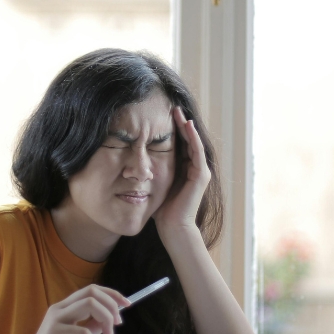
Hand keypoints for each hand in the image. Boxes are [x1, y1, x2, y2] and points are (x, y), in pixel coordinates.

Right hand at [14, 285, 130, 333]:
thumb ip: (91, 328)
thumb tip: (109, 320)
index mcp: (66, 308)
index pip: (92, 290)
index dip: (112, 294)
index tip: (127, 305)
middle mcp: (60, 309)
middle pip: (92, 292)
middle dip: (112, 305)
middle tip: (118, 324)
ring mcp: (56, 319)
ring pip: (89, 304)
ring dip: (106, 319)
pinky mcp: (54, 333)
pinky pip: (82, 332)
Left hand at [153, 107, 210, 232]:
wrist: (173, 227)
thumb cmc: (162, 210)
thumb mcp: (154, 184)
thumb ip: (149, 172)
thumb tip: (131, 162)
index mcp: (183, 169)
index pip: (179, 144)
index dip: (172, 130)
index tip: (161, 116)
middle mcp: (194, 168)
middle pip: (187, 140)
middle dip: (179, 123)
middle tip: (171, 107)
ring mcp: (200, 171)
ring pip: (193, 142)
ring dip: (186, 126)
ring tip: (178, 111)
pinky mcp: (201, 175)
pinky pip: (197, 151)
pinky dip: (192, 137)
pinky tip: (187, 125)